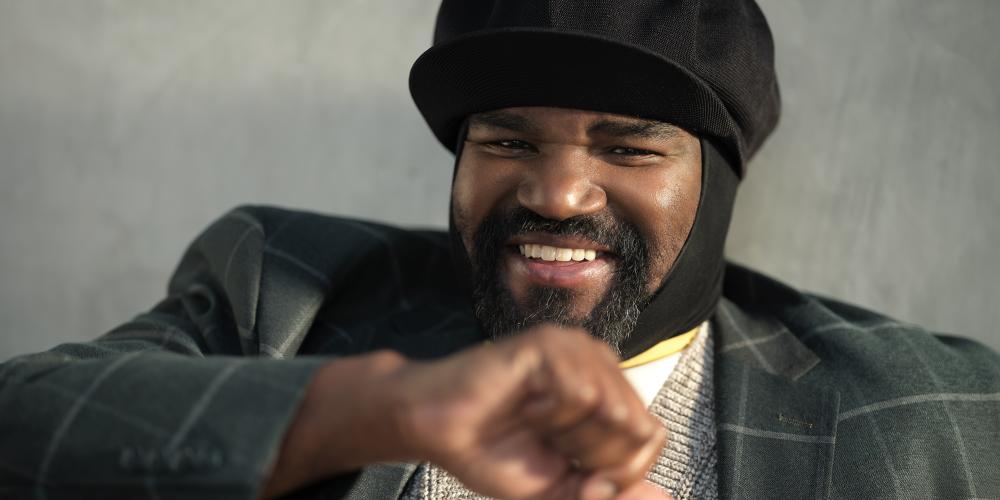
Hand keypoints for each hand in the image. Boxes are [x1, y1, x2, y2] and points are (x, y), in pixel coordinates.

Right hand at [390, 324, 669, 499]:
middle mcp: (598, 362)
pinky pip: (580, 392)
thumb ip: (608, 491)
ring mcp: (575, 348)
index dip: (617, 470)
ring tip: (533, 422)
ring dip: (568, 435)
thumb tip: (664, 499)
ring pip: (614, 408)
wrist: (435, 431)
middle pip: (637, 426)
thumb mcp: (562, 487)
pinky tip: (523, 404)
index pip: (652, 437)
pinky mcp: (549, 342)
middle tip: (547, 443)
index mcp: (607, 391)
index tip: (572, 468)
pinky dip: (548, 415)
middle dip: (591, 455)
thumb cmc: (492, 451)